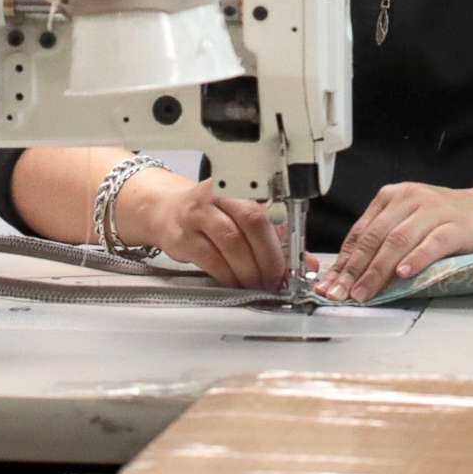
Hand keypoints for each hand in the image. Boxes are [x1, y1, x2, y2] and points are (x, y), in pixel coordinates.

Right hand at [125, 174, 286, 289]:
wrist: (165, 209)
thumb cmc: (210, 214)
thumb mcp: (242, 218)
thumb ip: (275, 239)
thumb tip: (307, 265)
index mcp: (240, 188)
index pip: (269, 211)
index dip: (282, 242)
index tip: (290, 266)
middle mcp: (219, 196)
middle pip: (252, 222)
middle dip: (268, 257)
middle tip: (274, 280)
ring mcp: (198, 214)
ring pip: (231, 242)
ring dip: (249, 270)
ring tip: (256, 285)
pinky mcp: (182, 237)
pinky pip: (211, 259)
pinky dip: (227, 275)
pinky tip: (235, 283)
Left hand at [317, 182, 472, 303]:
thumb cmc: (446, 222)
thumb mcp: (409, 224)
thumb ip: (382, 243)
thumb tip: (349, 276)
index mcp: (392, 197)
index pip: (361, 231)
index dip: (344, 261)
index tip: (330, 284)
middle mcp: (410, 198)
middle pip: (375, 236)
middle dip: (355, 269)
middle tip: (342, 293)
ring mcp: (434, 210)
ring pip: (399, 240)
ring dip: (378, 270)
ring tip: (365, 292)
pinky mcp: (457, 226)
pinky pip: (433, 243)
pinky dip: (416, 258)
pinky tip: (404, 274)